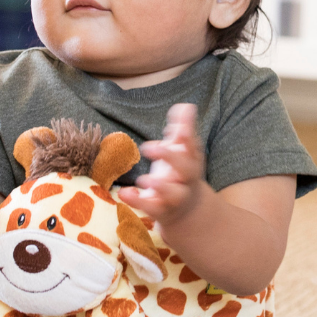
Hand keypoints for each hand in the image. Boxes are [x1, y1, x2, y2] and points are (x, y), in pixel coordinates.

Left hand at [117, 103, 205, 227]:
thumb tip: (186, 106)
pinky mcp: (160, 210)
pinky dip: (137, 200)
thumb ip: (182, 129)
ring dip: (160, 186)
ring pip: (172, 194)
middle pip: (187, 170)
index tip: (179, 128)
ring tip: (143, 179)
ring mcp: (174, 197)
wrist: (186, 210)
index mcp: (191, 161)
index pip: (193, 148)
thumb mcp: (181, 151)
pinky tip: (124, 193)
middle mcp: (186, 180)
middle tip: (148, 147)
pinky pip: (151, 208)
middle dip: (171, 158)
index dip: (187, 138)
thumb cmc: (180, 173)